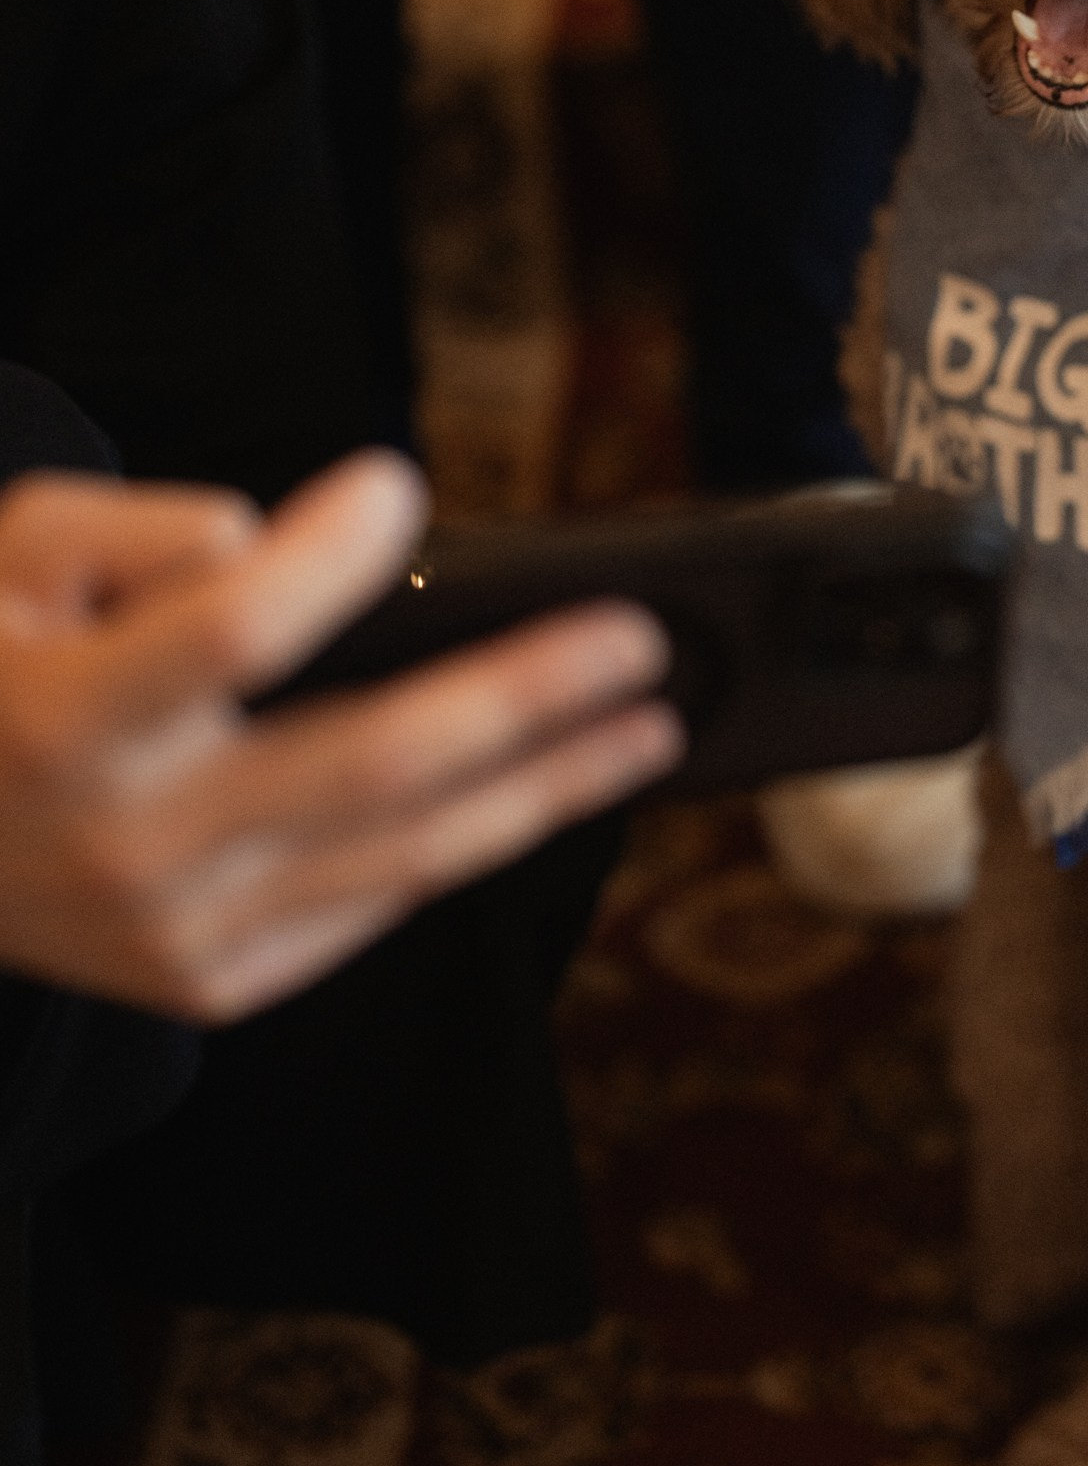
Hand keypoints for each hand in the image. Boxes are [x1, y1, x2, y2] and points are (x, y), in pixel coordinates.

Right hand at [0, 453, 679, 1020]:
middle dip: (527, 693)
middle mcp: (130, 844)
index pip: (231, 631)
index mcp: (66, 723)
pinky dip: (463, 845)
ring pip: (405, 853)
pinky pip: (370, 909)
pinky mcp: (209, 981)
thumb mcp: (15, 555)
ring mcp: (175, 933)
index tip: (397, 484)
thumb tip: (278, 541)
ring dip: (546, 786)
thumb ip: (141, 529)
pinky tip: (540, 791)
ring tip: (646, 728)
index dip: (323, 557)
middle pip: (373, 758)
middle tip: (638, 638)